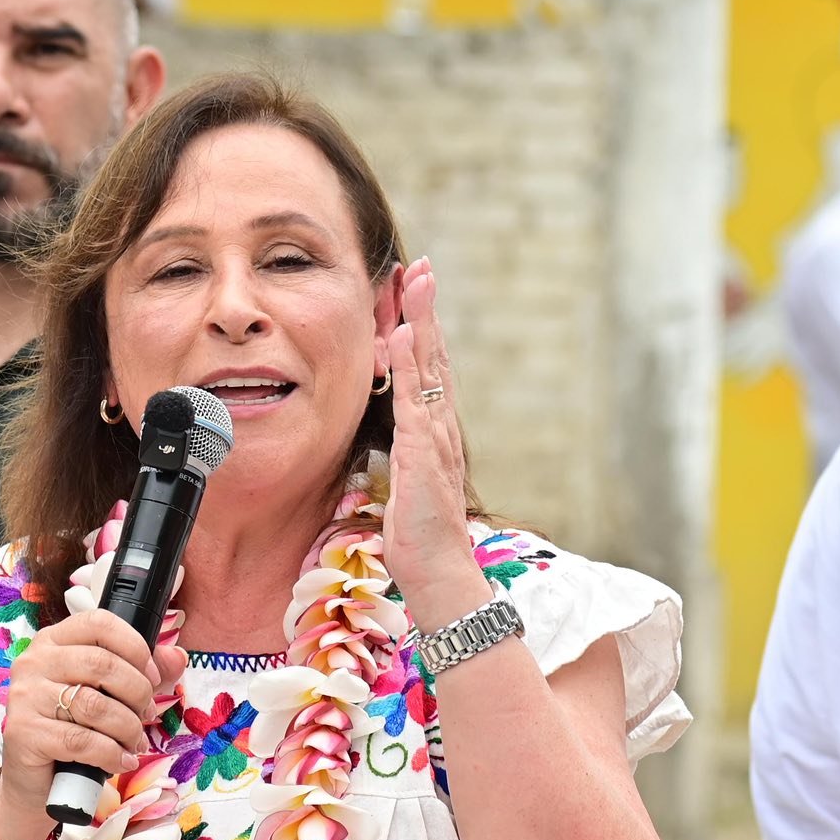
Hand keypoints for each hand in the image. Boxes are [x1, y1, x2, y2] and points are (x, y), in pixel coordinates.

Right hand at [0, 610, 182, 839]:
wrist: (38, 781)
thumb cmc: (72, 730)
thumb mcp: (106, 696)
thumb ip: (140, 673)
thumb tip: (177, 657)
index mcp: (53, 642)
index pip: (99, 623)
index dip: (135, 647)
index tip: (151, 677)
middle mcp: (33, 662)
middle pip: (101, 664)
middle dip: (137, 693)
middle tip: (146, 715)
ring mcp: (25, 697)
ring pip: (94, 705)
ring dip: (127, 728)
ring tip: (134, 743)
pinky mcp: (23, 733)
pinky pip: (81, 740)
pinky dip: (111, 754)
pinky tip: (119, 761)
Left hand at [383, 259, 486, 625]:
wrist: (438, 573)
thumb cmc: (419, 536)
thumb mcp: (407, 481)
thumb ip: (406, 451)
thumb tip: (398, 432)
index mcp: (434, 432)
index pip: (428, 370)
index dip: (421, 328)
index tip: (413, 290)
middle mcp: (440, 427)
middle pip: (434, 357)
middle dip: (426, 309)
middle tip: (420, 266)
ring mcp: (435, 438)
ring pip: (429, 369)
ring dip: (422, 322)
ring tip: (414, 282)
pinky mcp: (424, 454)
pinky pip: (416, 400)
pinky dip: (411, 365)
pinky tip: (405, 335)